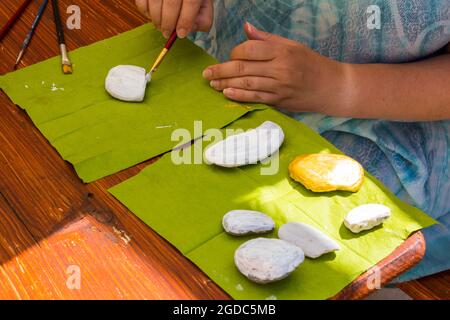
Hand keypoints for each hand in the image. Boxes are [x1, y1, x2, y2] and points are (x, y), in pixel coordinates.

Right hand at [135, 0, 213, 37]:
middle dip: (168, 23)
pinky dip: (145, 11)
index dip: (185, 20)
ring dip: (157, 19)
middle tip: (167, 33)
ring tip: (161, 27)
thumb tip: (188, 30)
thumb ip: (203, 18)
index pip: (191, 2)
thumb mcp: (204, 4)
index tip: (181, 34)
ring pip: (155, 2)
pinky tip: (152, 15)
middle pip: (171, 3)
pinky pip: (141, 1)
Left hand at [202, 23, 348, 115]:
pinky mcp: (280, 101)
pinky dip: (240, 96)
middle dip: (222, 70)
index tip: (231, 56)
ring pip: (247, 84)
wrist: (331, 87)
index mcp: (282, 51)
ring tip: (212, 83)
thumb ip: (267, 39)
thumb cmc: (311, 64)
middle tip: (206, 72)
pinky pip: (255, 98)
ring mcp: (279, 86)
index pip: (250, 49)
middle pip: (243, 68)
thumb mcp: (292, 45)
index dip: (235, 53)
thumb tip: (246, 28)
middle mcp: (280, 68)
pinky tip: (227, 94)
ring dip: (226, 84)